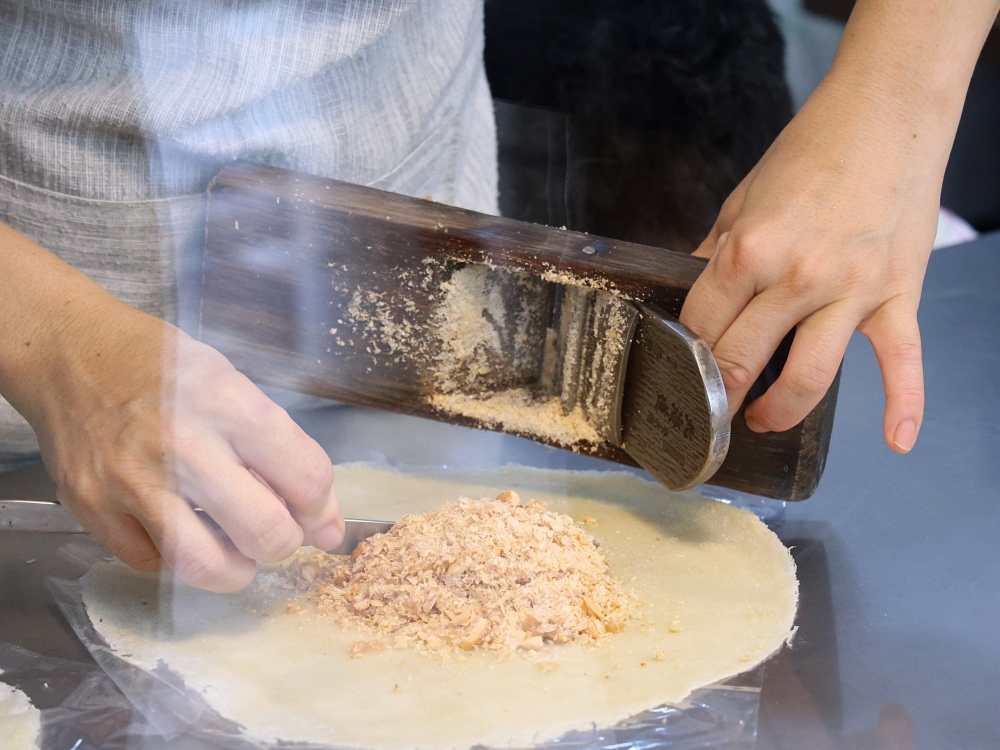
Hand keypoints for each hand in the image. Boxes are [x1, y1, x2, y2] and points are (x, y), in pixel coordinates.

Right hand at [14, 283, 343, 592]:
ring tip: (237, 550)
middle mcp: (182, 443)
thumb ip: (279, 448)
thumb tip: (321, 522)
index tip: (316, 515)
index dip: (322, 507)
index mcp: (228, 402)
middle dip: (284, 543)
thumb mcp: (232, 383)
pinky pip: (153, 565)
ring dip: (236, 569)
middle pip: (265, 532)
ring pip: (207, 565)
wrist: (68, 353)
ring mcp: (132, 480)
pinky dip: (178, 560)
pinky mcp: (91, 508)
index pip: (306, 477)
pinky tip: (184, 532)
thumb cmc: (161, 365)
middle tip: (275, 532)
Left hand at [679, 74, 941, 453]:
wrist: (884, 115)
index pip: (702, 325)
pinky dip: (904, 404)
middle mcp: (796, 276)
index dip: (685, 357)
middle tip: (709, 413)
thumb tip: (687, 292)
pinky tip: (896, 439)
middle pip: (743, 360)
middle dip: (719, 396)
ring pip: (810, 376)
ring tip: (763, 420)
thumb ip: (714, 253)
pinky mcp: (898, 295)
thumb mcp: (741, 200)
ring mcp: (851, 289)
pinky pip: (903, 360)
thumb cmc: (809, 154)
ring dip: (780, 411)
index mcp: (748, 250)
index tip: (681, 376)